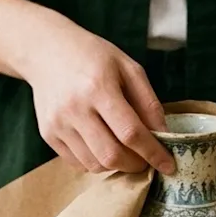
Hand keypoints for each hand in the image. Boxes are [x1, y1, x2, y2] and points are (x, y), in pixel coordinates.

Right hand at [0, 0, 172, 173]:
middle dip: (136, 165)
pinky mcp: (48, 134)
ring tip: (125, 150)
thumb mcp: (128, 68)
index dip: (153, 153)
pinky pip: (78, 163)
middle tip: (146, 159)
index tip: (168, 165)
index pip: (131, 132)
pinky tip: (103, 145)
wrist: (47, 51)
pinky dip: (97, 162)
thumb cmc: (93, 58)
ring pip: (95, 164)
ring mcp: (58, 124)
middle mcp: (75, 108)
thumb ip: (148, 102)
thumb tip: (163, 136)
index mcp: (99, 88)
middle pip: (112, 155)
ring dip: (117, 165)